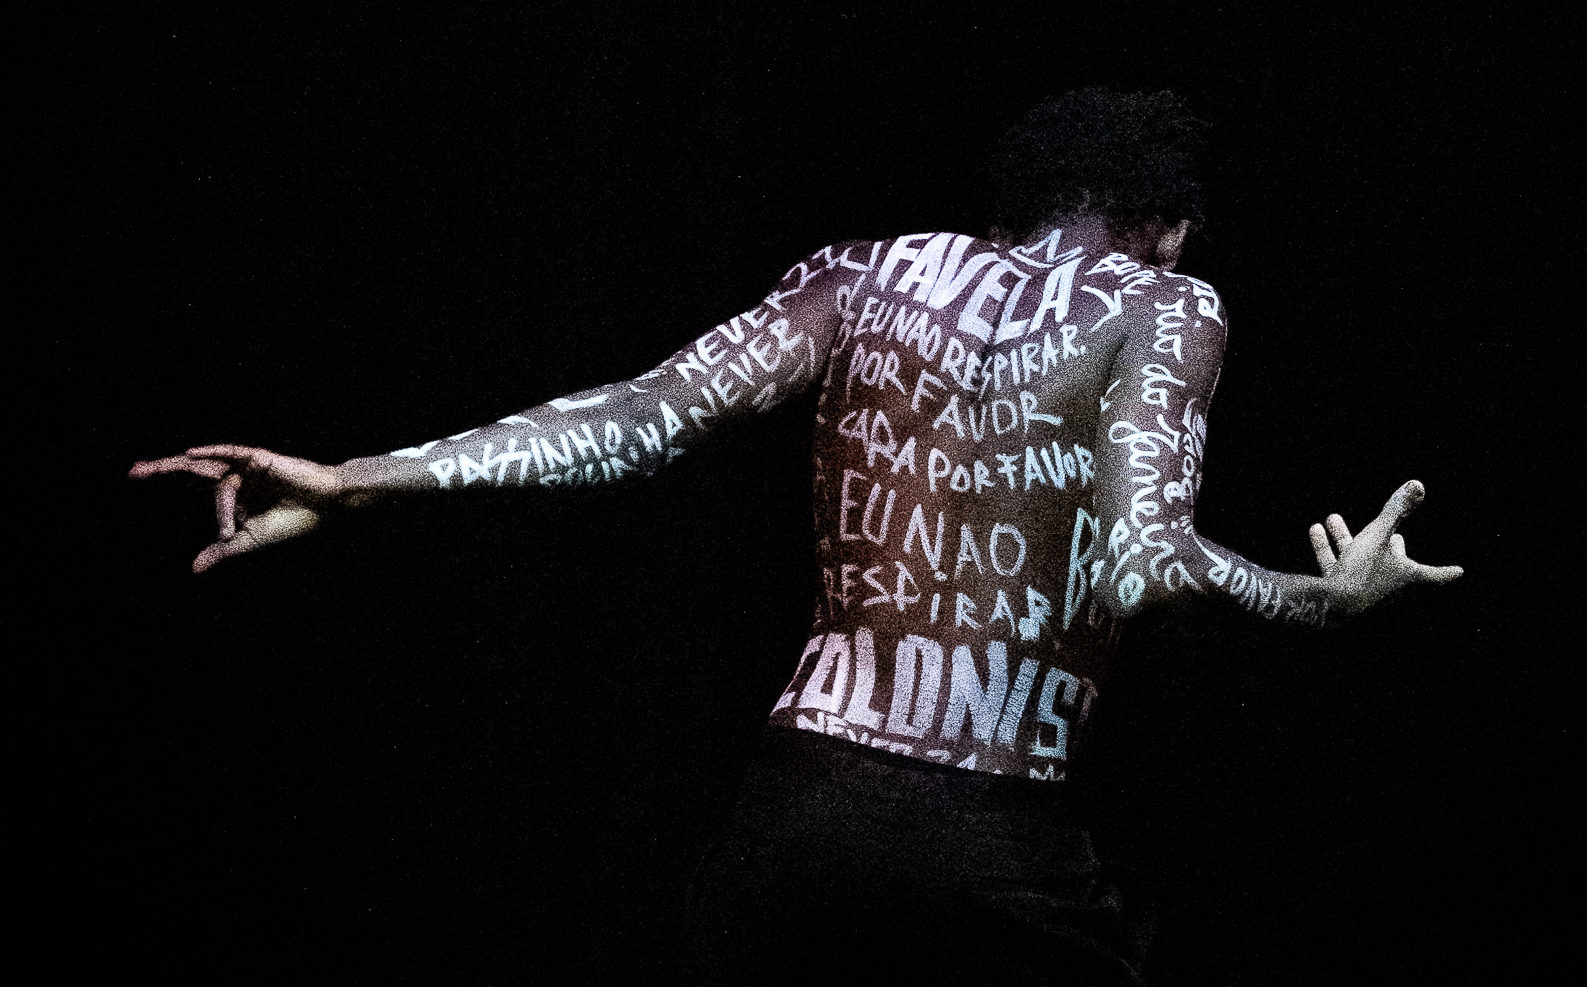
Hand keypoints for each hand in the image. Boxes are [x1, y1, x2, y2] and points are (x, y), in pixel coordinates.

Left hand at [129, 444, 344, 572]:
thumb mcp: (250, 541)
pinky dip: (213, 450)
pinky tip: (191, 452)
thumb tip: (194, 569)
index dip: (165, 476)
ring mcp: (246, 466)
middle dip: (161, 469)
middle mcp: (234, 476)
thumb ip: (222, 550)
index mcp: (231, 493)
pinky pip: (232, 453)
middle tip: (133, 471)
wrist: (325, 508)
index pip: (191, 482)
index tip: (136, 474)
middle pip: (191, 469)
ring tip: (234, 527)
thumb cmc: (292, 522)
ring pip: (218, 480)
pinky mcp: (259, 458)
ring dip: (222, 504)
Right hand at [1307, 480, 1463, 614]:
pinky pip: (1335, 567)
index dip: (1446, 571)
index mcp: (1406, 575)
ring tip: (1332, 518)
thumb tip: (1417, 485)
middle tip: (1398, 538)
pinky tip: (1315, 530)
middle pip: (1396, 566)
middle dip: (1394, 549)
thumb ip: (1395, 511)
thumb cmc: (1362, 571)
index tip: (1459, 571)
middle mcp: (1388, 587)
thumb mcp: (1378, 535)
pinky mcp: (1340, 592)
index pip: (1434, 574)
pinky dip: (1326, 548)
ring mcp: (1363, 592)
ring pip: (1358, 561)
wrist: (1331, 606)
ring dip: (1345, 538)